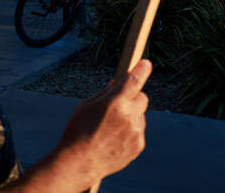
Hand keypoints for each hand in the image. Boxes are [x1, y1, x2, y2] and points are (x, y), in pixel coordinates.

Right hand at [56, 59, 151, 184]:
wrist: (81, 161)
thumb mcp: (86, 105)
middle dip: (133, 97)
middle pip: (142, 98)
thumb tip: (116, 84)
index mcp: (114, 102)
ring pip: (140, 115)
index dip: (142, 70)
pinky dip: (130, 130)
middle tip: (119, 103)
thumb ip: (104, 93)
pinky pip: (138, 130)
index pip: (134, 80)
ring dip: (131, 115)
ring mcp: (136, 131)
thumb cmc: (79, 130)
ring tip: (111, 127)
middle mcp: (129, 115)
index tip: (146, 64)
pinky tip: (114, 138)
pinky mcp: (139, 145)